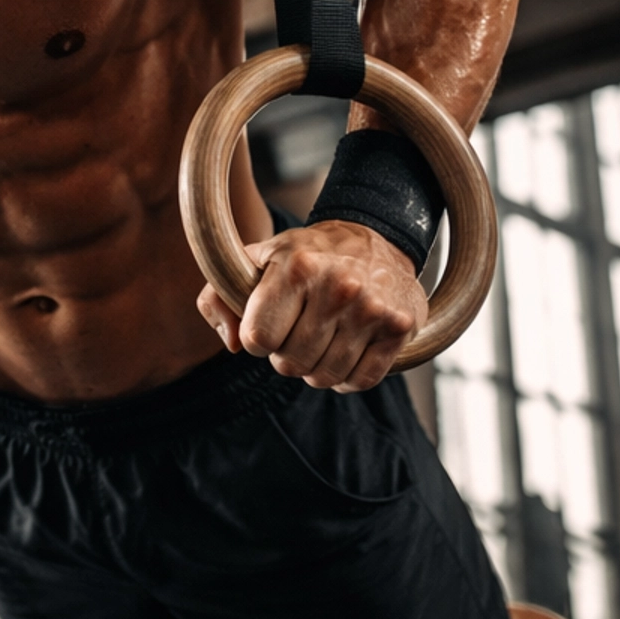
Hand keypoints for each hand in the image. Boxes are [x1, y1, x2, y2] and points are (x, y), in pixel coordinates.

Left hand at [196, 219, 425, 391]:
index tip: (266, 325)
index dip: (256, 340)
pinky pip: (362, 381)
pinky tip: (345, 351)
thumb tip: (233, 345)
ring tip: (321, 338)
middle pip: (290, 363)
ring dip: (316, 367)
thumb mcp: (254, 260)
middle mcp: (338, 286)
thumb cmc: (304, 255)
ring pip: (325, 377)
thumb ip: (219, 298)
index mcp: (297, 266)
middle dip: (286, 354)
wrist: (375, 237)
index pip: (258, 339)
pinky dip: (348, 377)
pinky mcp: (400, 328)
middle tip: (297, 331)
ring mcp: (373, 309)